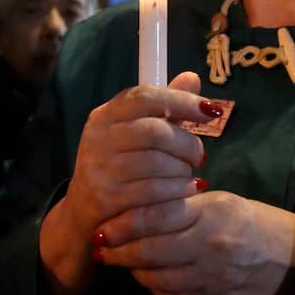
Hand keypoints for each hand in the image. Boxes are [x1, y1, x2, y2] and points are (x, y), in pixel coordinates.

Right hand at [39, 72, 218, 294]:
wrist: (84, 216)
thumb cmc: (118, 169)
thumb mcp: (136, 134)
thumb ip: (165, 107)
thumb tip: (193, 78)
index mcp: (105, 115)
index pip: (145, 96)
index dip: (182, 101)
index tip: (210, 111)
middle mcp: (97, 137)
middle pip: (155, 131)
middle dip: (187, 144)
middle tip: (200, 156)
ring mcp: (99, 168)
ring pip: (157, 163)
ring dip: (183, 171)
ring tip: (190, 176)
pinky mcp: (106, 198)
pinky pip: (154, 191)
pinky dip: (178, 191)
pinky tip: (187, 191)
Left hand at [95, 191, 294, 294]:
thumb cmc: (252, 223)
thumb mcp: (222, 203)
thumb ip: (183, 208)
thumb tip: (139, 213)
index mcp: (211, 216)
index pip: (155, 218)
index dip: (122, 225)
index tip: (102, 229)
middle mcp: (211, 248)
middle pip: (150, 253)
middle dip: (119, 253)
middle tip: (102, 250)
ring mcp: (215, 280)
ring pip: (159, 280)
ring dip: (136, 273)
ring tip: (124, 263)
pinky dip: (158, 289)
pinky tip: (151, 279)